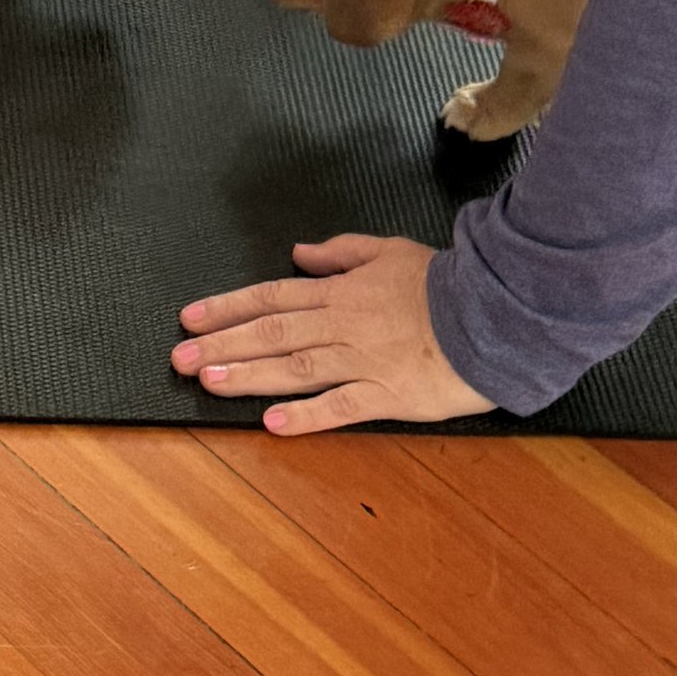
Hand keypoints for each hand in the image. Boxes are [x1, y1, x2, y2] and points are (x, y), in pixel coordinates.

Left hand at [175, 234, 490, 432]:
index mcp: (342, 292)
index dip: (228, 307)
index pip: (273, 297)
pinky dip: (307, 415)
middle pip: (273, 332)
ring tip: (209, 383)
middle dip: (223, 345)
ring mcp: (365, 361)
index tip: (190, 318)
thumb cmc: (445, 283)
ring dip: (250, 375)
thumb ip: (342, 253)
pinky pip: (342, 406)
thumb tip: (300, 252)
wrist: (496, 312)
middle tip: (180, 359)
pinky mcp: (390, 394)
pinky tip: (273, 424)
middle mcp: (344, 325)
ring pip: (296, 367)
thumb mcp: (391, 251)